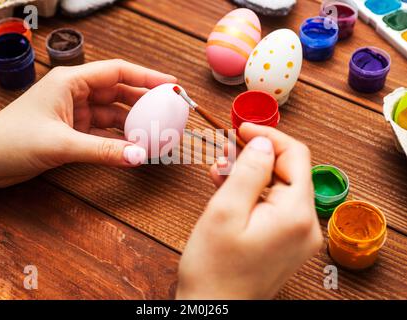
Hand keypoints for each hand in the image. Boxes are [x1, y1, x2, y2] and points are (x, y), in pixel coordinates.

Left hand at [0, 60, 175, 191]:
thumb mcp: (61, 144)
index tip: (170, 85)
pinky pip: (104, 133)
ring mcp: (75, 113)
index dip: (147, 76)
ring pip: (114, 114)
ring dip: (134, 124)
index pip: (118, 71)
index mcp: (71, 81)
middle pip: (120, 92)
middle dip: (145, 102)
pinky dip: (120, 140)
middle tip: (169, 112)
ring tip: (157, 133)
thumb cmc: (12, 140)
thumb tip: (140, 157)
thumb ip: (103, 151)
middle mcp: (76, 93)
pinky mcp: (73, 131)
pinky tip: (135, 147)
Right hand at [177, 123, 322, 298]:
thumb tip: (263, 141)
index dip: (268, 136)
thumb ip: (249, 170)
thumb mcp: (225, 210)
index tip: (242, 128)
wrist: (213, 309)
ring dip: (250, 176)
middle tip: (224, 151)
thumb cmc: (214, 268)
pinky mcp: (286, 243)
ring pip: (277, 189)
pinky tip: (228, 191)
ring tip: (219, 173)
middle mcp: (306, 225)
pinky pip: (274, 208)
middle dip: (255, 157)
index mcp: (296, 214)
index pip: (295, 155)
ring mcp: (298, 236)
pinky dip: (253, 195)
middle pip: (287, 172)